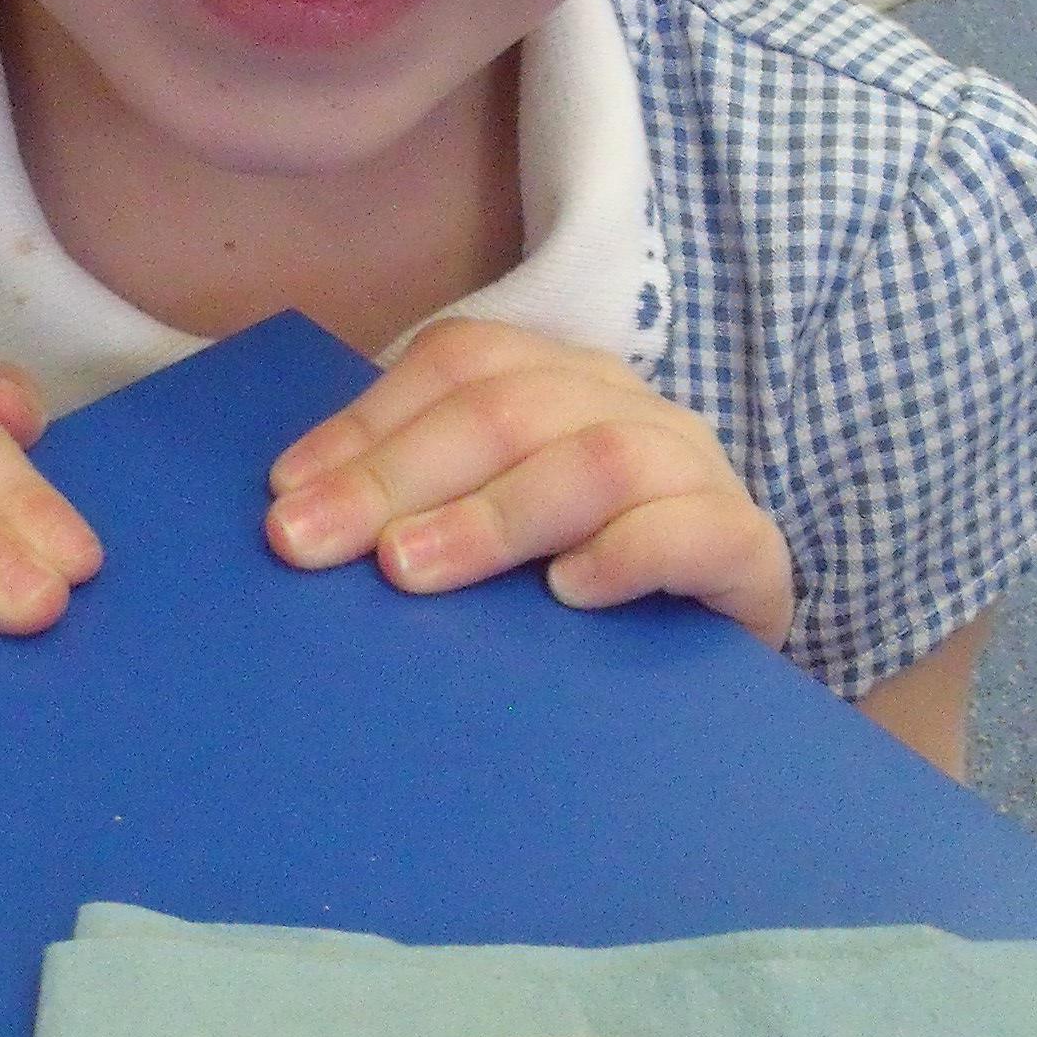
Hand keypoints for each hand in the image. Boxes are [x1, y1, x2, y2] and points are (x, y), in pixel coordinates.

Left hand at [262, 316, 793, 647]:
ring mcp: (698, 474)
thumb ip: (414, 507)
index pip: (462, 363)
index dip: (368, 420)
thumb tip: (296, 516)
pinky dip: (626, 555)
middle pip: (511, 407)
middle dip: (398, 474)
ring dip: (493, 514)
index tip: (286, 493)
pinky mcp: (750, 552)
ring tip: (411, 569)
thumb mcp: (486, 539)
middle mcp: (632, 409)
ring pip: (599, 458)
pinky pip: (696, 532)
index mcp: (562, 383)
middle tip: (315, 542)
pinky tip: (566, 595)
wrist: (713, 673)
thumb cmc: (573, 598)